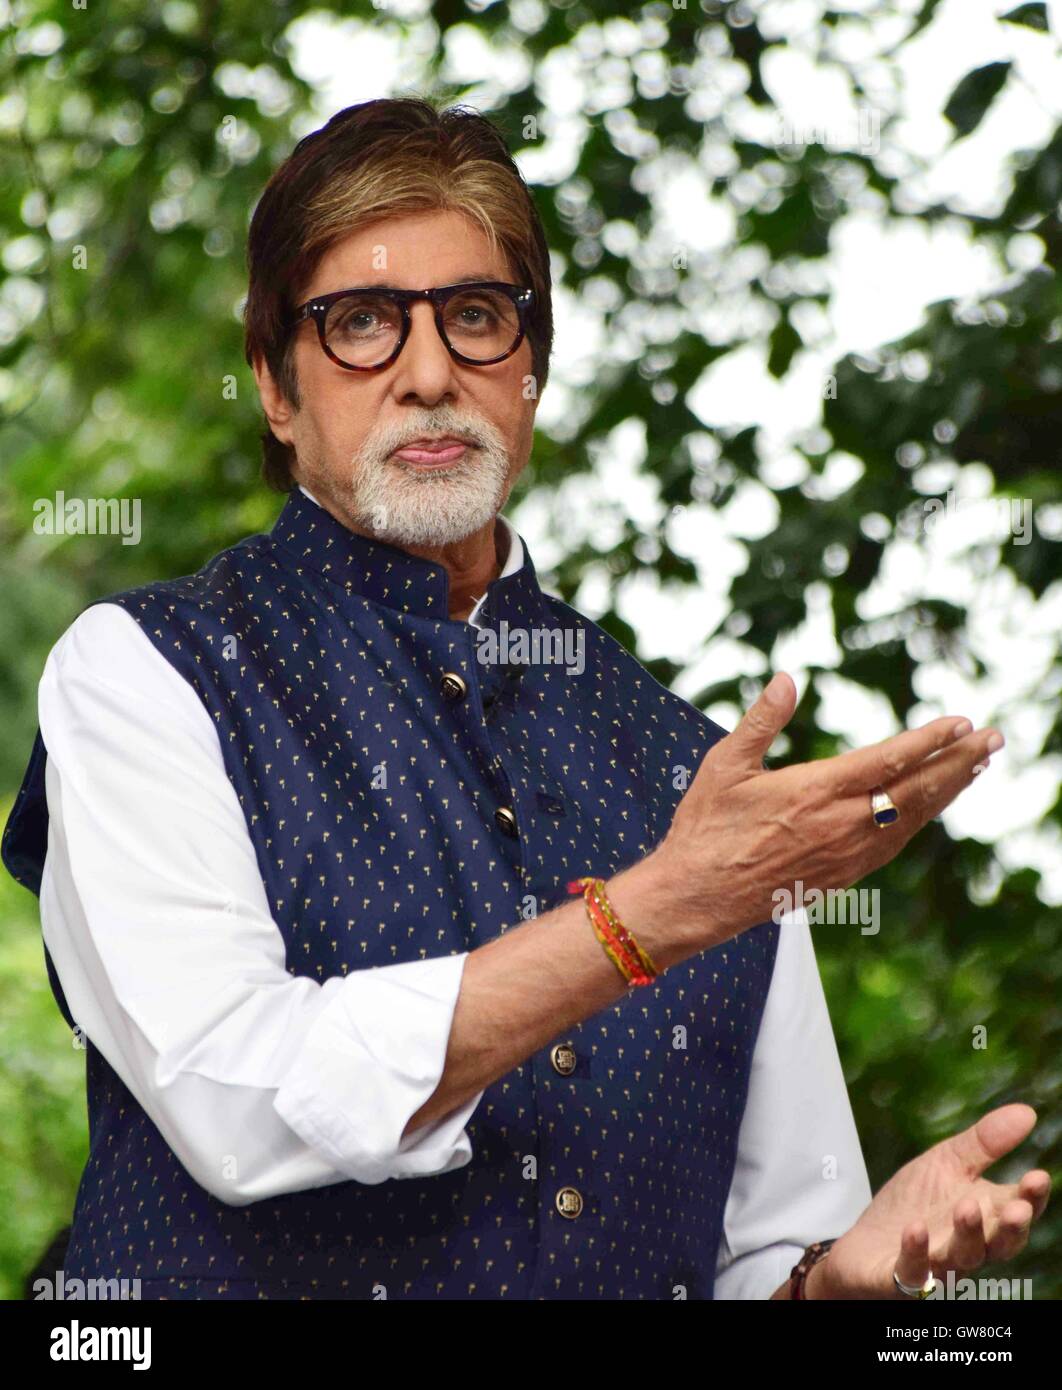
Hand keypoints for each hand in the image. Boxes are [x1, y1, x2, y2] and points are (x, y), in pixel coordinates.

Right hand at [653, 671, 1002, 950]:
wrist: (697, 896)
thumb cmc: (706, 827)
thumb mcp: (725, 764)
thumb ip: (761, 721)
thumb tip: (786, 679)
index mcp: (814, 792)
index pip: (888, 760)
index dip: (929, 741)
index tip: (961, 722)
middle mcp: (840, 824)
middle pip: (915, 789)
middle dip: (958, 762)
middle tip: (993, 739)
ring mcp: (845, 854)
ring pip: (911, 818)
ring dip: (947, 791)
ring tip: (975, 767)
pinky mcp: (841, 875)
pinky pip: (894, 844)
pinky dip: (920, 819)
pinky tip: (930, 806)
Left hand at [810, 1103, 1050, 1298]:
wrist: (864, 1244)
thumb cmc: (915, 1203)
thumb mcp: (946, 1164)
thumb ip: (985, 1143)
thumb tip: (1028, 1112)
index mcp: (985, 1217)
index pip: (1016, 1210)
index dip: (1030, 1198)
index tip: (1038, 1177)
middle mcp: (969, 1246)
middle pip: (998, 1244)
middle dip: (1010, 1228)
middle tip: (1018, 1209)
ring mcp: (937, 1265)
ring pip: (962, 1258)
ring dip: (967, 1235)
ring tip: (966, 1207)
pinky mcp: (902, 1277)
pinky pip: (913, 1271)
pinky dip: (916, 1253)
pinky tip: (914, 1229)